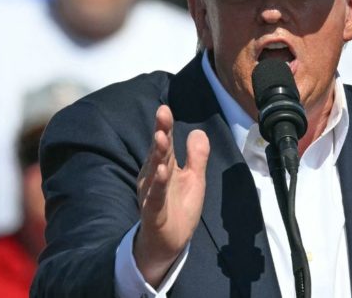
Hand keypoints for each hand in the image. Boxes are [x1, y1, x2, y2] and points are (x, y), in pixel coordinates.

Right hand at [134, 104, 209, 285]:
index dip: (165, 126)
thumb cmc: (179, 207)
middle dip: (161, 132)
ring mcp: (153, 193)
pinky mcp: (154, 212)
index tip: (164, 108)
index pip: (166, 143)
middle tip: (162, 113)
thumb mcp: (194, 179)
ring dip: (158, 154)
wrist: (171, 242)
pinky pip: (156, 196)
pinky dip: (158, 184)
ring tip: (161, 137)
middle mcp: (155, 176)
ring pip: (155, 170)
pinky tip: (162, 171)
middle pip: (159, 151)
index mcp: (164, 166)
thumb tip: (198, 131)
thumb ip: (197, 156)